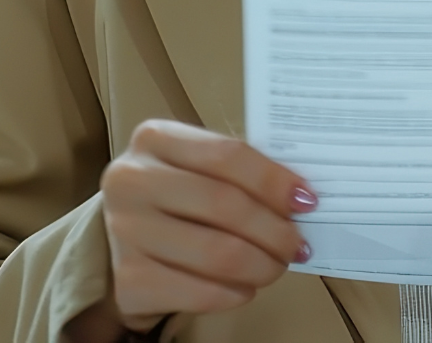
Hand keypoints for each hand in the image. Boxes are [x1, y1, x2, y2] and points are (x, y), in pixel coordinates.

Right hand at [68, 119, 315, 339]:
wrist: (124, 239)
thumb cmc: (178, 195)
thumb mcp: (200, 168)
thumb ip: (242, 173)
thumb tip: (302, 199)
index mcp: (155, 138)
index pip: (227, 154)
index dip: (274, 180)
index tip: (308, 201)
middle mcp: (131, 180)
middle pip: (224, 205)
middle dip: (274, 230)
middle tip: (298, 245)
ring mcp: (123, 231)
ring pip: (216, 252)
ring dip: (261, 265)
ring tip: (277, 266)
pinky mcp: (126, 280)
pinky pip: (198, 291)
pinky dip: (233, 293)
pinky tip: (245, 288)